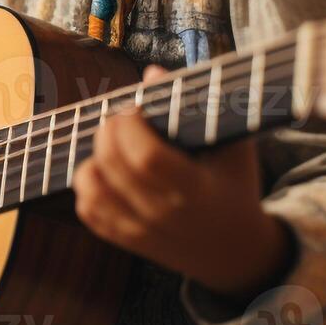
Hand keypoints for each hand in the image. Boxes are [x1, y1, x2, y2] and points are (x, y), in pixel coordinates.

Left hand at [74, 64, 292, 300]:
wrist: (236, 252)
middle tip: (121, 118)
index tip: (136, 108)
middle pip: (114, 166)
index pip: (147, 157)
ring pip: (93, 189)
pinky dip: (88, 184)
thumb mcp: (233, 145)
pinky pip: (89, 210)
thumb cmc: (236, 185)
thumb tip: (151, 72)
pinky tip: (107, 169)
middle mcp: (165, 215)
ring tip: (113, 144)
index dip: (131, 126)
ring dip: (94, 157)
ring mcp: (142, 231)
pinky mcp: (125, 240)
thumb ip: (198, 106)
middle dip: (109, 131)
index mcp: (196, 191)